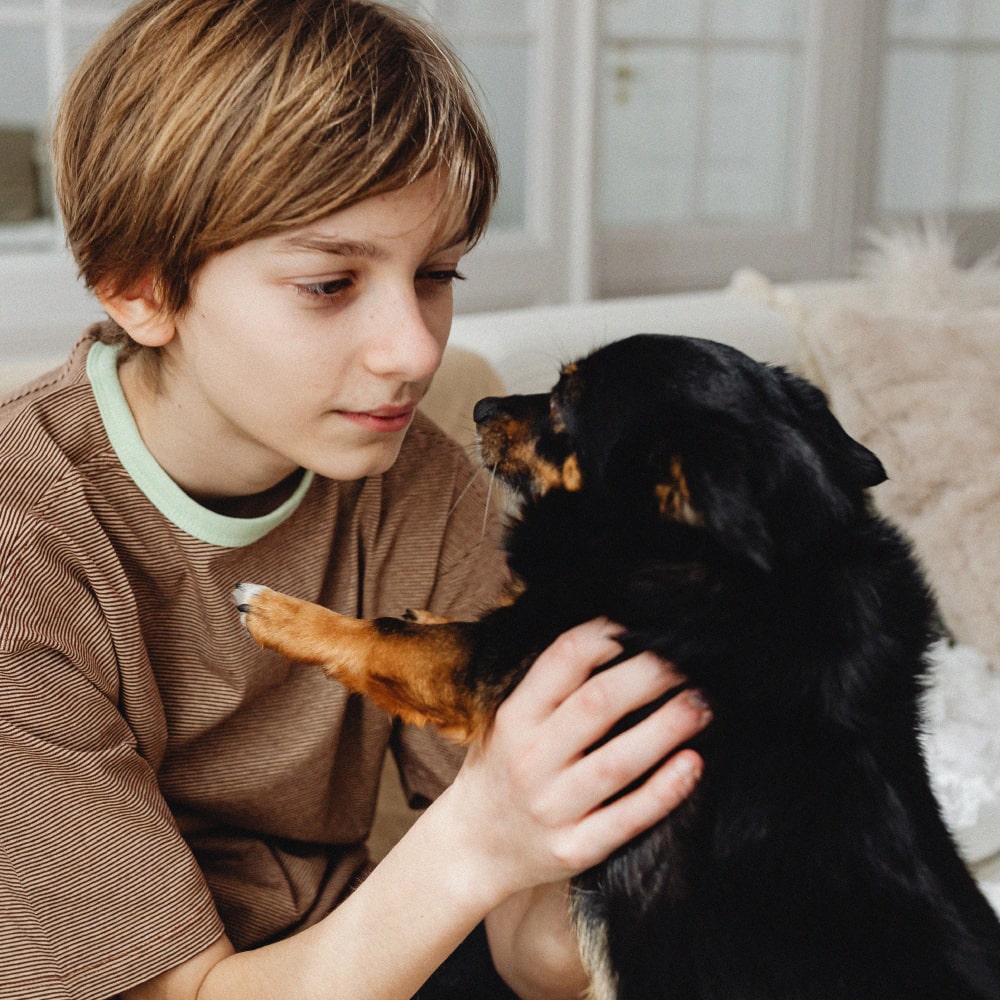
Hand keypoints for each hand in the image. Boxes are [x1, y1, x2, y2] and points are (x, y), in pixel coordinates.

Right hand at [441, 618, 710, 900]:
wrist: (474, 845)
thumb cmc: (503, 769)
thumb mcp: (510, 720)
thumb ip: (553, 686)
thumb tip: (620, 640)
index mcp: (516, 717)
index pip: (564, 660)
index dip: (608, 635)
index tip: (643, 626)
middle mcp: (530, 759)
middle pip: (598, 705)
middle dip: (650, 675)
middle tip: (689, 662)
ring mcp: (552, 807)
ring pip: (618, 763)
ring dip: (667, 729)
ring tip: (702, 705)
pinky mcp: (574, 849)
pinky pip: (626, 820)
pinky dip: (664, 791)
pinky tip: (693, 764)